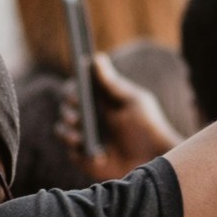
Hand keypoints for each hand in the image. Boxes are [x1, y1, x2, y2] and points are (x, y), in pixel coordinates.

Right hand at [67, 53, 179, 180]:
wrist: (154, 158)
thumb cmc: (146, 126)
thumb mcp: (131, 101)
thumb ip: (112, 83)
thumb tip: (96, 58)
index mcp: (97, 100)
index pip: (75, 90)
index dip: (72, 90)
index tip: (76, 92)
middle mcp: (87, 117)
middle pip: (65, 109)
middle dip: (68, 111)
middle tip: (78, 116)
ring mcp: (83, 137)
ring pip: (62, 130)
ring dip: (67, 132)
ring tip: (79, 137)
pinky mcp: (84, 157)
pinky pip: (71, 152)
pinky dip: (80, 152)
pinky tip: (95, 156)